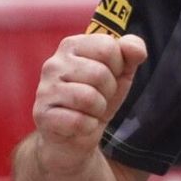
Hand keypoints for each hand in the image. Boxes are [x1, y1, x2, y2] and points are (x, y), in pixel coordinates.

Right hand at [31, 34, 146, 173]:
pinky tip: (81, 124)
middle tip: (99, 96)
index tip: (109, 75)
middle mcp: (53, 63)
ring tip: (90, 110)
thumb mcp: (121, 71)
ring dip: (99, 109)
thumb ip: (132, 51)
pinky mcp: (42, 115)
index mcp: (72, 46)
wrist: (76, 135)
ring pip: (88, 97)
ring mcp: (44, 89)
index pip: (108, 47)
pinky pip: (78, 121)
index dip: (118, 66)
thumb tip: (138, 50)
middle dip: (109, 90)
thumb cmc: (98, 95)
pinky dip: (88, 126)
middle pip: (99, 73)